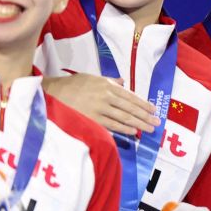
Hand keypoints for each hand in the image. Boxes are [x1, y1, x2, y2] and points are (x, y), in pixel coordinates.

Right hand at [42, 74, 160, 135]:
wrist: (53, 94)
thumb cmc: (73, 86)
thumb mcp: (93, 78)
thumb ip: (110, 81)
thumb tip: (123, 82)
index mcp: (107, 85)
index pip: (129, 96)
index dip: (143, 104)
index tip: (153, 110)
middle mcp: (105, 96)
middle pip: (129, 108)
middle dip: (144, 116)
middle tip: (156, 123)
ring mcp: (99, 109)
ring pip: (123, 117)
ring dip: (138, 124)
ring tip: (148, 129)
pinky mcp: (92, 120)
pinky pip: (111, 125)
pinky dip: (123, 129)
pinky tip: (133, 132)